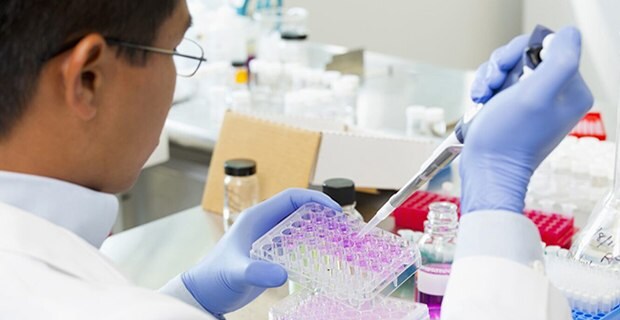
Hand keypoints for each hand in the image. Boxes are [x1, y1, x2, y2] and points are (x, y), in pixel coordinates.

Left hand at [181, 188, 339, 316]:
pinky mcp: (270, 253)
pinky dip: (311, 244)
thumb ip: (257, 272)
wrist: (204, 294)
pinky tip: (322, 254)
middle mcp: (264, 224)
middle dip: (322, 213)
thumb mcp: (237, 273)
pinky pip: (295, 242)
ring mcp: (268, 238)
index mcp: (257, 217)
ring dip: (318, 228)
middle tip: (342, 225)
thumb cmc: (214, 278)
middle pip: (299, 209)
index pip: (291, 198)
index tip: (334, 210)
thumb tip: (282, 275)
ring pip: (299, 225)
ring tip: (338, 237)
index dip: (314, 199)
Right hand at [461, 27, 592, 213]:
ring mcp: (532, 101)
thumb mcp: (537, 94)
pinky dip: (485, 88)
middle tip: (494, 85)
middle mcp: (554, 94)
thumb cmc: (507, 139)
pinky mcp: (512, 106)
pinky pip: (498, 82)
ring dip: (489, 77)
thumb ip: (559, 60)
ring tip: (485, 97)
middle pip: (525, 55)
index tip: (509, 71)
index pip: (548, 47)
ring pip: (508, 67)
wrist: (486, 167)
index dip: (522, 53)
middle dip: (502, 66)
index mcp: (571, 91)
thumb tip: (563, 37)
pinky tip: (481, 102)